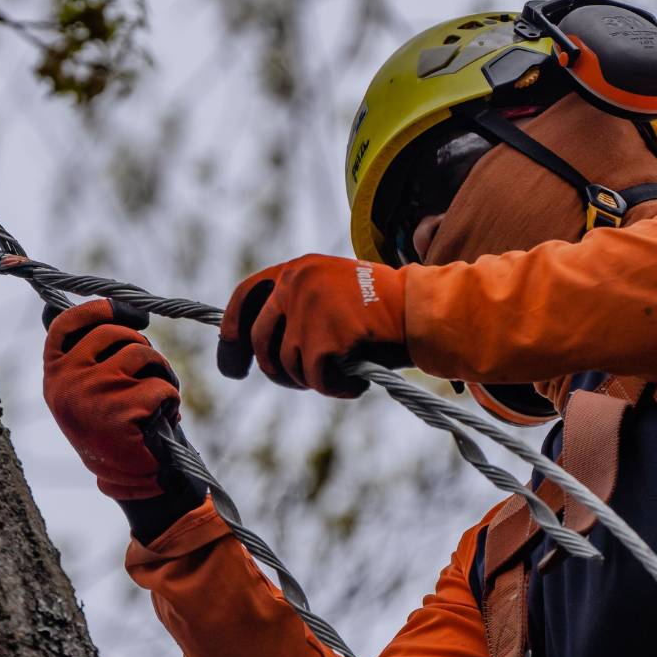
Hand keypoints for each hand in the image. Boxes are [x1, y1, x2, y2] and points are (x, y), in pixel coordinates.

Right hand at [43, 299, 184, 499]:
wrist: (125, 478)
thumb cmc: (107, 428)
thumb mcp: (79, 389)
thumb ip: (74, 353)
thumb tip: (53, 304)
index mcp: (54, 374)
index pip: (67, 324)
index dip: (98, 310)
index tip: (126, 311)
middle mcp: (68, 380)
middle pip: (115, 334)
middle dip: (142, 346)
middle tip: (150, 369)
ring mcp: (94, 392)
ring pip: (142, 354)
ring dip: (161, 371)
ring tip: (161, 395)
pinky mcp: (122, 408)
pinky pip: (161, 384)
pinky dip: (171, 397)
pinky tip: (165, 415)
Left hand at [217, 254, 410, 397]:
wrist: (425, 311)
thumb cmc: (386, 309)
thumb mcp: (334, 292)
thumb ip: (298, 307)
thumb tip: (259, 345)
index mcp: (298, 269)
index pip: (244, 297)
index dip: (231, 333)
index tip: (232, 362)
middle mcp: (295, 284)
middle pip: (260, 341)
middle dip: (274, 370)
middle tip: (297, 382)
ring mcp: (307, 311)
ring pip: (288, 365)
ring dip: (314, 379)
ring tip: (346, 371)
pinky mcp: (323, 340)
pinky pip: (317, 379)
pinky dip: (337, 388)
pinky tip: (358, 380)